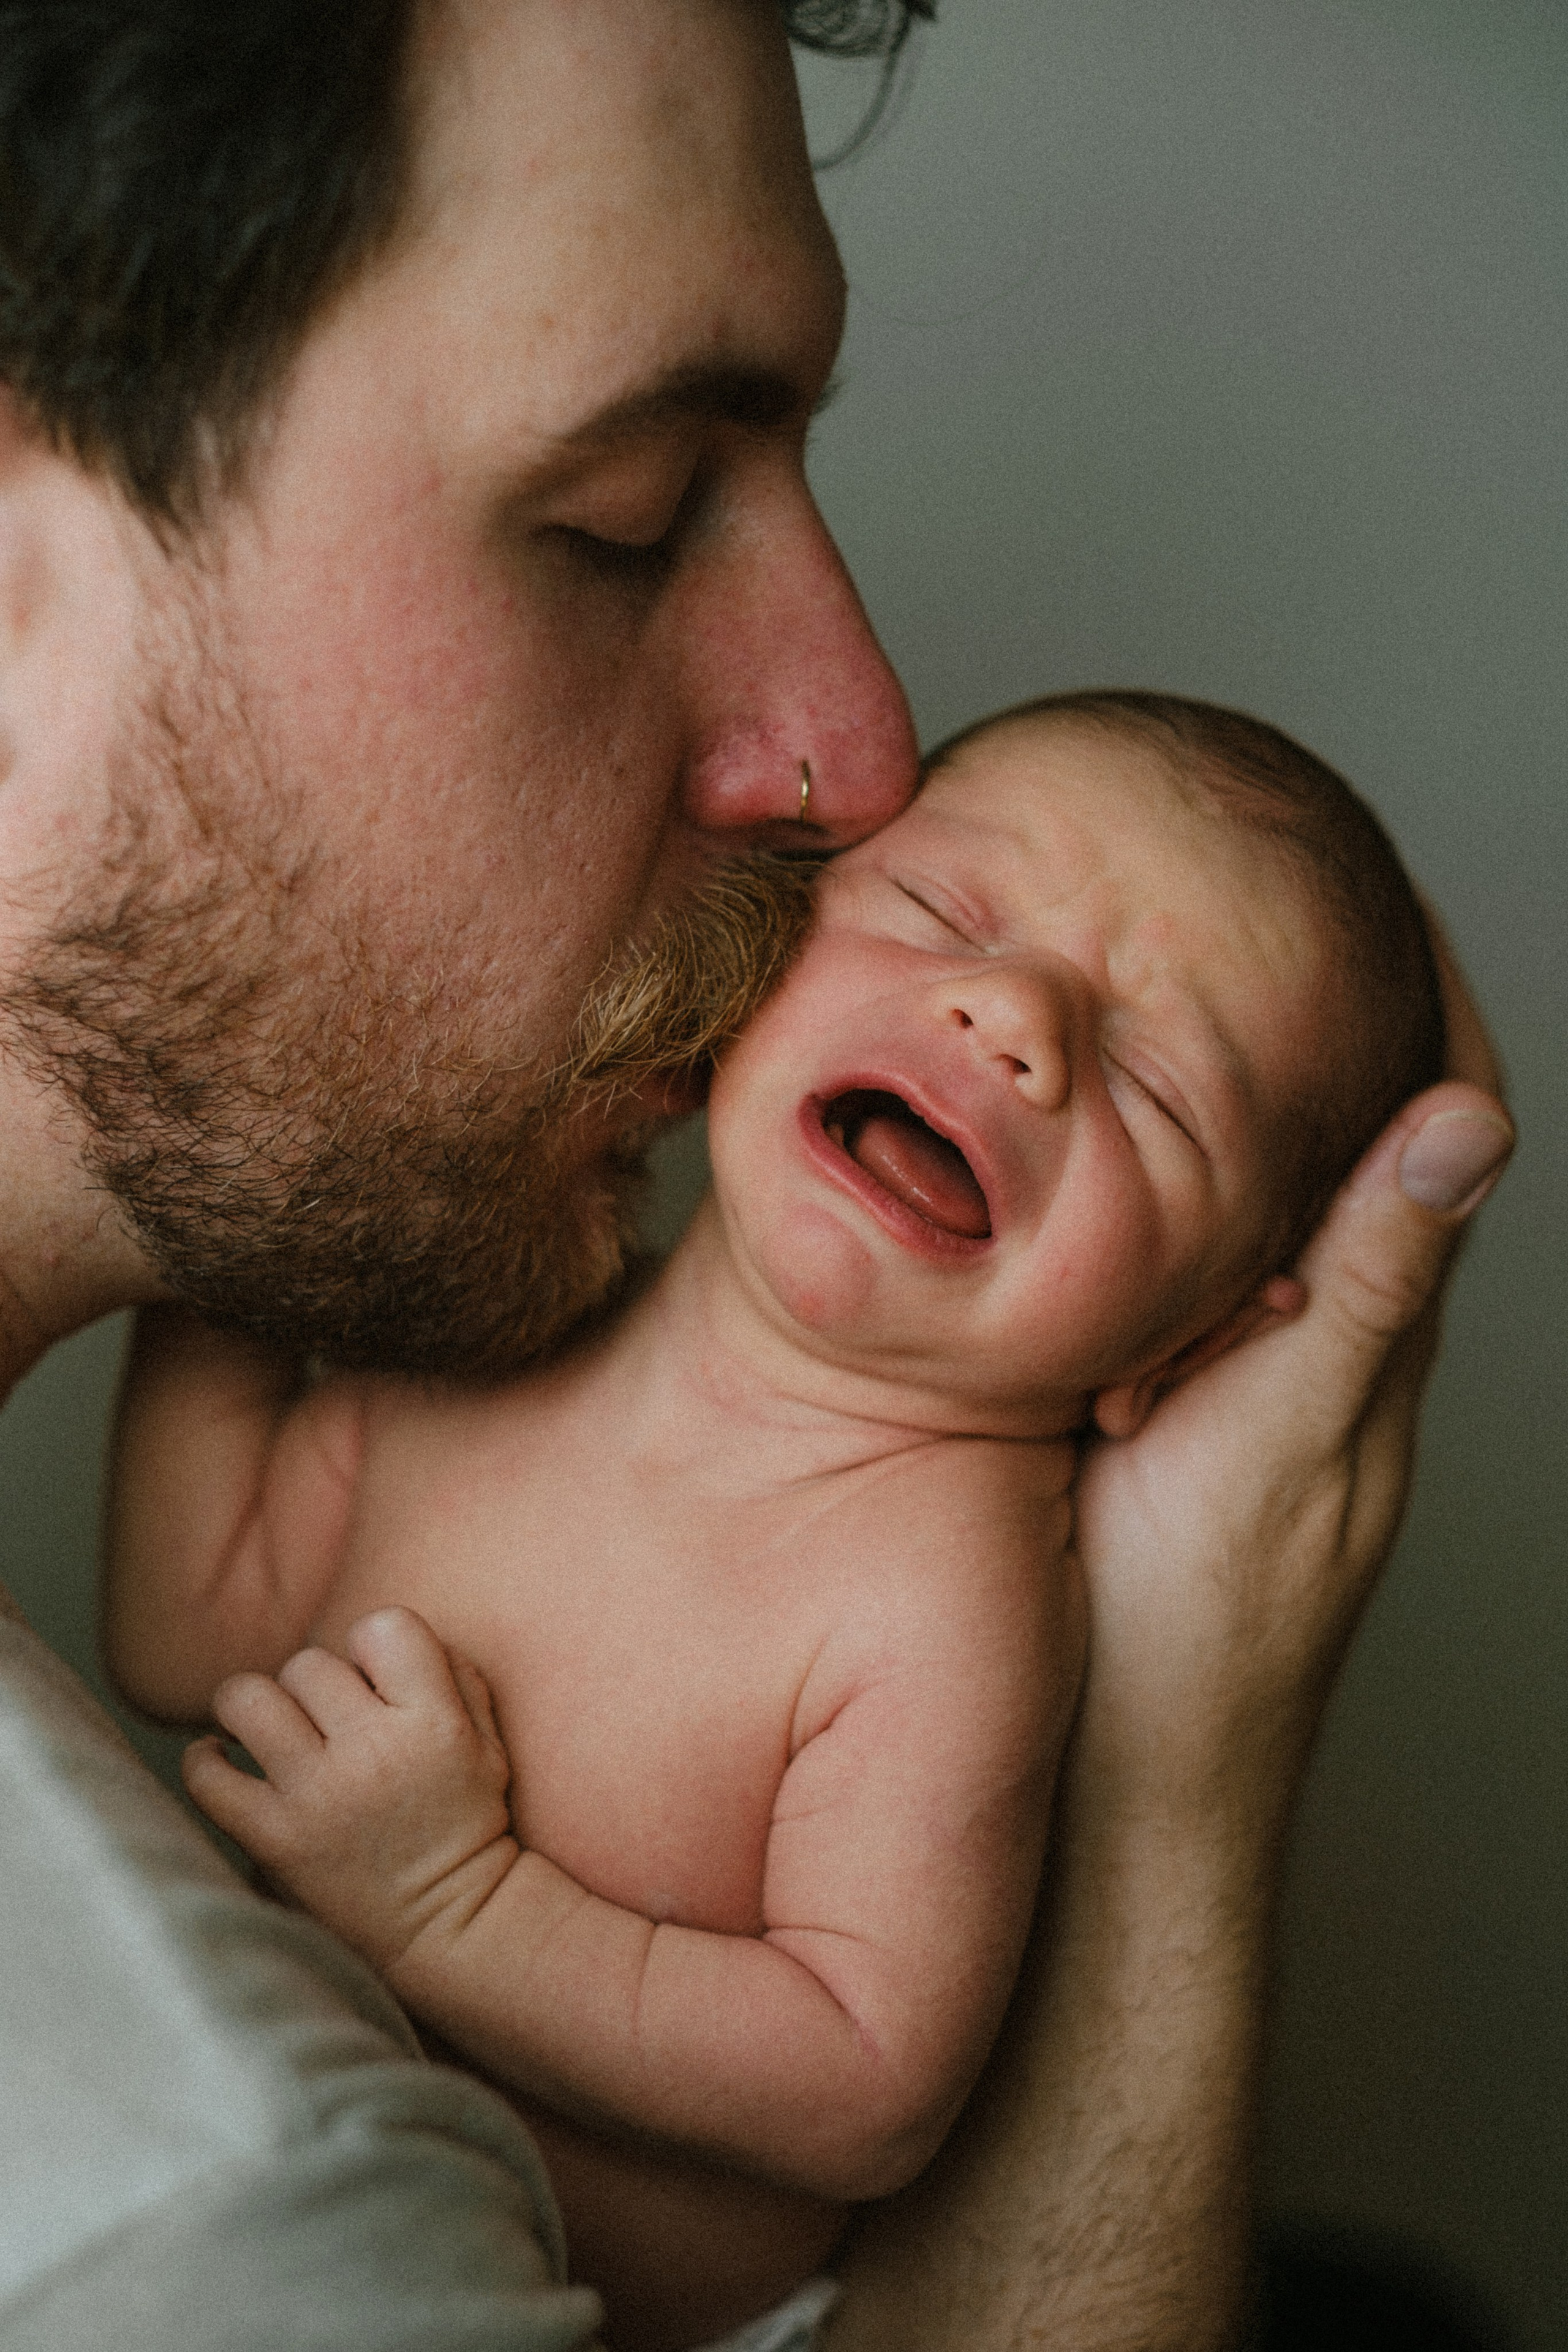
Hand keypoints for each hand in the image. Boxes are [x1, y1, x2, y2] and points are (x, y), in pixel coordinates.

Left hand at [184, 1606, 519, 1973]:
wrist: (448, 1927)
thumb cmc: (465, 1824)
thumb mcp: (488, 1745)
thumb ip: (454, 1676)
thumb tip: (388, 1639)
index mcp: (435, 1723)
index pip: (384, 1625)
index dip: (373, 1646)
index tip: (373, 1680)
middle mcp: (374, 1752)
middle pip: (309, 1663)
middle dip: (314, 1686)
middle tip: (325, 1720)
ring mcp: (319, 1796)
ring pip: (248, 1698)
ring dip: (253, 1707)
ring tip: (265, 1728)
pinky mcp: (275, 1840)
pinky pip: (208, 1777)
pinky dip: (204, 1762)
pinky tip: (223, 1761)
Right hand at [1072, 914, 1512, 1831]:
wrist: (1112, 1791)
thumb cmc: (1194, 1641)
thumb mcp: (1285, 1441)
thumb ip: (1367, 1287)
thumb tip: (1465, 1122)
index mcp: (1371, 1332)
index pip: (1433, 1114)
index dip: (1416, 985)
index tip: (1361, 871)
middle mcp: (1322, 1344)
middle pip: (1350, 1134)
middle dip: (1314, 1008)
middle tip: (1238, 886)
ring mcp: (1241, 1375)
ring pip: (1260, 1195)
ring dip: (1233, 1084)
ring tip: (1160, 971)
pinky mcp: (1160, 1406)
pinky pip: (1182, 1257)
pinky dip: (1160, 1176)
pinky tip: (1095, 1139)